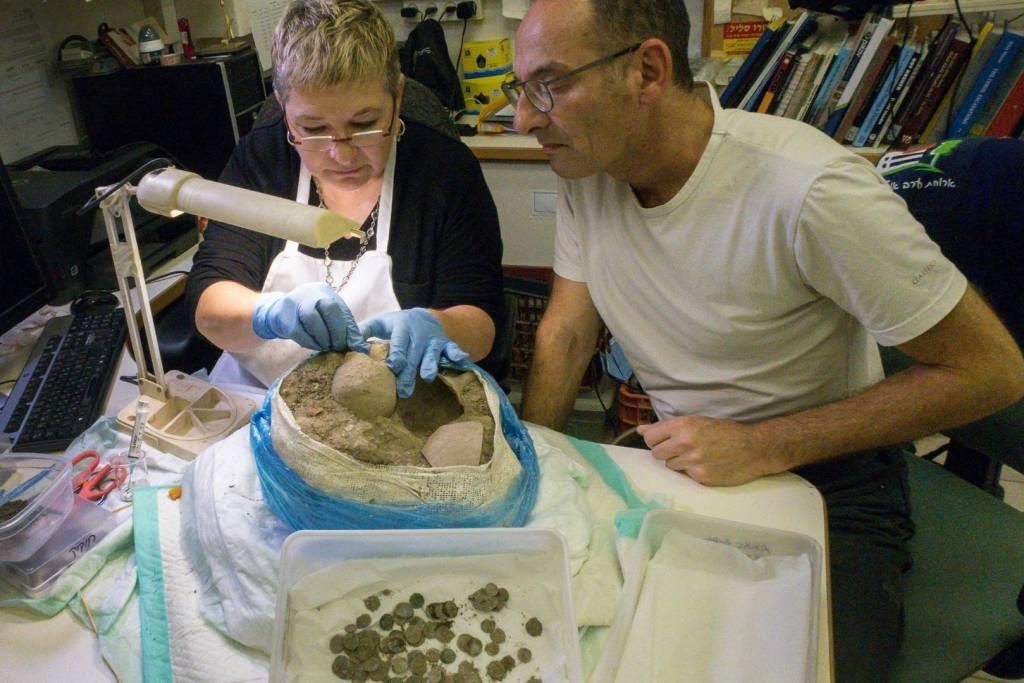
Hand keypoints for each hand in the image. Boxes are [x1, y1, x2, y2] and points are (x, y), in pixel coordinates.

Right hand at [251, 282, 366, 351]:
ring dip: (323, 338)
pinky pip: (299, 332)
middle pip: (327, 309)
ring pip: (312, 320)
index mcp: (323, 290)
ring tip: (328, 347)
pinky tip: (316, 346)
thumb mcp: (327, 315)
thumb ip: (344, 326)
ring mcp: (294, 303)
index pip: (337, 307)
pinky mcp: (284, 318)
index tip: (351, 343)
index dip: (346, 327)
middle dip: (336, 331)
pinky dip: (310, 342)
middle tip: (339, 347)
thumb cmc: (312, 315)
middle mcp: (308, 292)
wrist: (279, 312)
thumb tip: (361, 345)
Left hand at [358, 308, 469, 397]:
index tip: (393, 367)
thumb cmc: (397, 325)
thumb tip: (349, 344)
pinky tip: (462, 361)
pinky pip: (453, 350)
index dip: (397, 354)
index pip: (399, 343)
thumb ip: (365, 331)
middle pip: (414, 354)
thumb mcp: (381, 323)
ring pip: (433, 354)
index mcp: (402, 327)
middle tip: (403, 391)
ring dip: (431, 365)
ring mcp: (434, 339)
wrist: (425, 317)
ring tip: (428, 377)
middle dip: (409, 372)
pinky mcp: (446, 344)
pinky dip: (457, 355)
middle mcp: (419, 333)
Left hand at [636, 415, 773, 485]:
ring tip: (697, 456)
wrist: (753, 448)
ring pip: (670, 466)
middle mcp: (685, 443)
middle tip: (681, 449)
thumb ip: (666, 426)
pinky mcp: (701, 477)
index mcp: (682, 426)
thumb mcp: (696, 421)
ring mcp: (692, 462)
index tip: (663, 441)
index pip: (650, 438)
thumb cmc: (725, 431)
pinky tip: (706, 464)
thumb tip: (640, 430)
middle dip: (665, 452)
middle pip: (656, 453)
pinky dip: (692, 471)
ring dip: (679, 462)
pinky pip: (685, 475)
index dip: (655, 440)